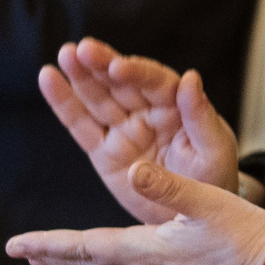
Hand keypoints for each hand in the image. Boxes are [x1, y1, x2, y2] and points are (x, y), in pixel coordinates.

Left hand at [7, 160, 264, 264]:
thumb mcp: (208, 200)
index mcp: (149, 249)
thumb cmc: (246, 232)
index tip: (15, 245)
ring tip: (53, 262)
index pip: (86, 247)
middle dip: (52, 257)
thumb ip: (168, 185)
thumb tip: (133, 169)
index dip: (48, 244)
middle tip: (21, 252)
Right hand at [37, 39, 240, 223]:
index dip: (137, 73)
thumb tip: (190, 78)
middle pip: (121, 83)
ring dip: (80, 76)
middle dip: (102, 64)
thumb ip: (201, 118)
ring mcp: (124, 129)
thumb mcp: (215, 151)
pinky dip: (64, 103)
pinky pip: (81, 125)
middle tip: (82, 48)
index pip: (156, 83)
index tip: (118, 67)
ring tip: (64, 54)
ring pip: (98, 98)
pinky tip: (49, 78)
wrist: (193, 216)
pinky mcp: (104, 151)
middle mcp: (148, 112)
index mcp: (178, 108)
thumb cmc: (213, 180)